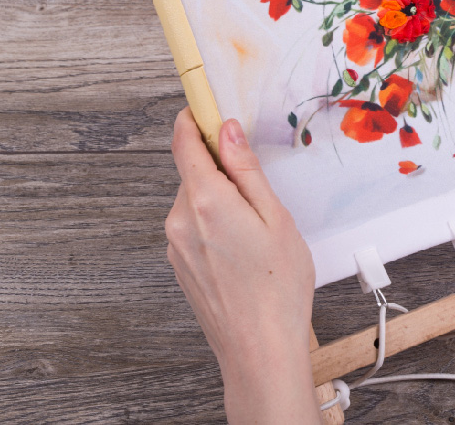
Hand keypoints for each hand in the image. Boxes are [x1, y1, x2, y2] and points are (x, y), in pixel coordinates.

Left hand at [166, 109, 322, 423]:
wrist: (259, 348)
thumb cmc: (277, 286)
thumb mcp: (275, 217)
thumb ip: (246, 170)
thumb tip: (228, 130)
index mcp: (205, 201)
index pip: (183, 142)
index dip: (194, 118)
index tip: (207, 105)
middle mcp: (181, 220)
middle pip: (194, 170)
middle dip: (222, 166)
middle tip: (260, 183)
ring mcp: (176, 245)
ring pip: (196, 199)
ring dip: (222, 197)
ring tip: (259, 226)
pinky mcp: (180, 264)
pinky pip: (195, 225)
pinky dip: (216, 222)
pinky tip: (246, 247)